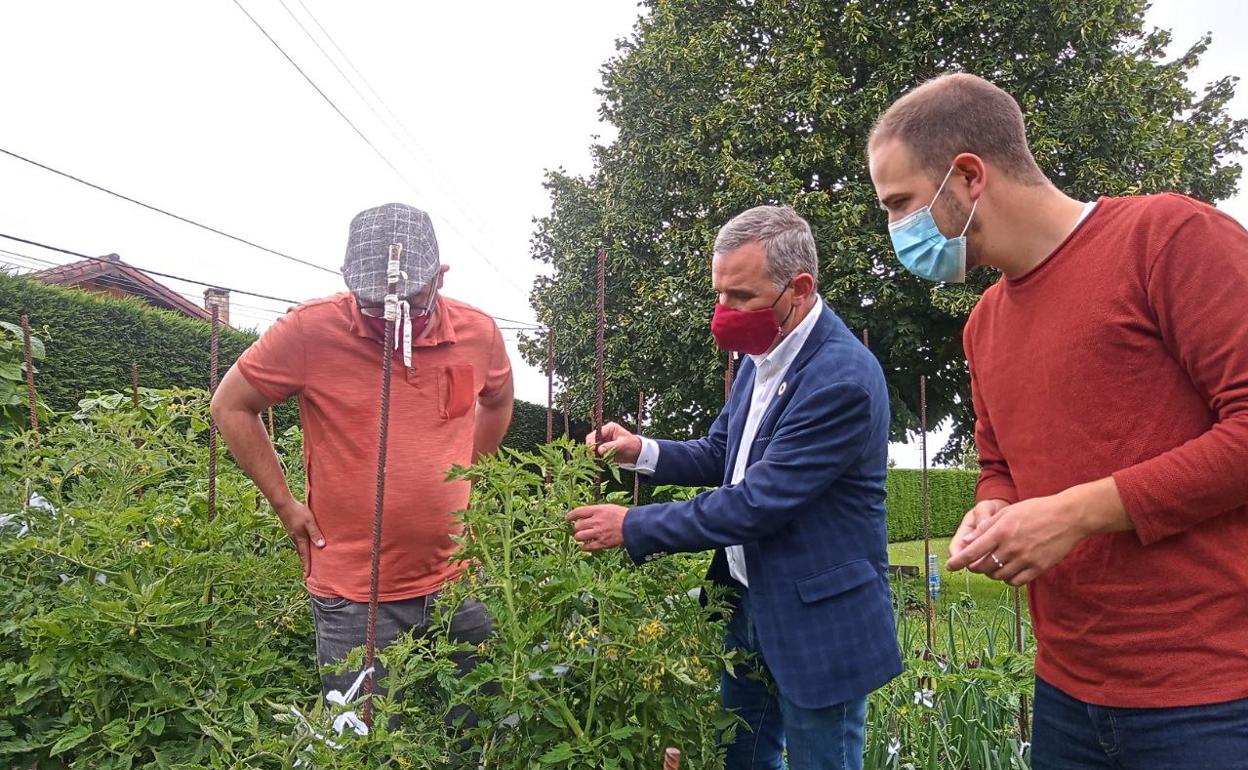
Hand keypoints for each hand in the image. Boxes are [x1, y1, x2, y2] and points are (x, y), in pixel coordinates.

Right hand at [274, 499, 325, 577]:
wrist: (284, 505)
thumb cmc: (298, 512)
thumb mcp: (309, 522)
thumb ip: (315, 533)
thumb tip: (322, 546)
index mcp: (300, 539)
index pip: (305, 556)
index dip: (307, 566)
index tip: (308, 576)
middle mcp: (296, 539)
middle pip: (302, 554)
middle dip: (305, 563)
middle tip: (308, 573)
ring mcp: (293, 535)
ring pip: (300, 548)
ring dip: (304, 556)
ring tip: (309, 562)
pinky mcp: (293, 530)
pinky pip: (299, 542)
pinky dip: (303, 547)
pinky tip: (306, 546)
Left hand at [566, 504, 627, 551]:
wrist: (633, 526)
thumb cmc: (621, 516)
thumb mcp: (607, 508)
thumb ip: (594, 511)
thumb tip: (582, 516)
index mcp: (597, 510)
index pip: (577, 512)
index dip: (570, 516)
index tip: (567, 519)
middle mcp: (595, 521)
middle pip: (577, 526)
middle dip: (577, 528)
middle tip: (580, 529)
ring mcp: (598, 533)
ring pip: (579, 537)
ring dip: (579, 537)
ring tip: (583, 537)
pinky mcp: (602, 543)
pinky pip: (586, 547)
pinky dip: (584, 547)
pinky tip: (585, 545)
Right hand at [586, 422, 641, 464]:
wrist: (637, 453)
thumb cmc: (632, 445)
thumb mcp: (623, 445)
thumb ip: (611, 446)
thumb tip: (599, 450)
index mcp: (609, 428)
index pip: (596, 433)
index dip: (592, 441)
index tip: (592, 449)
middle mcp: (604, 434)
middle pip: (591, 439)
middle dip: (590, 448)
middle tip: (591, 457)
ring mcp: (602, 442)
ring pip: (591, 447)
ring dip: (591, 454)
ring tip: (593, 460)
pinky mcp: (602, 450)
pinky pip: (595, 453)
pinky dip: (594, 457)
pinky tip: (596, 462)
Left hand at [945, 493, 1087, 585]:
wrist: (1068, 517)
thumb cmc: (1036, 511)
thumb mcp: (1007, 513)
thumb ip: (986, 528)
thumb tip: (967, 541)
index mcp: (1000, 531)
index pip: (972, 552)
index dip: (958, 561)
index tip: (950, 566)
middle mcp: (1011, 547)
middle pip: (983, 567)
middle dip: (976, 567)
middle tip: (977, 563)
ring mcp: (1025, 559)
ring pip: (998, 576)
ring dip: (992, 573)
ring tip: (995, 564)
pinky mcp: (1038, 568)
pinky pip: (1016, 581)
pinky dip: (1008, 579)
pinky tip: (1009, 570)